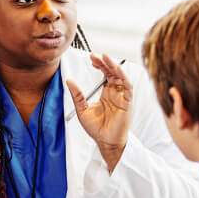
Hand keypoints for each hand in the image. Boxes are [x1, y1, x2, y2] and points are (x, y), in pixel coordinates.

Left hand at [67, 54, 132, 172]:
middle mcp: (115, 93)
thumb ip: (77, 95)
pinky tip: (117, 70)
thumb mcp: (82, 109)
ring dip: (114, 66)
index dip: (100, 65)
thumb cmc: (96, 129)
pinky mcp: (127, 102)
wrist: (105, 142)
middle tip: (97, 55)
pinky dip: (124, 77)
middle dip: (106, 63)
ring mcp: (122, 97)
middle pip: (113, 73)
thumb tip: (69, 80)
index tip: (91, 58)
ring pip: (121, 77)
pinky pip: (128, 87)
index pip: (105, 75)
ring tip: (106, 58)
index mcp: (106, 94)